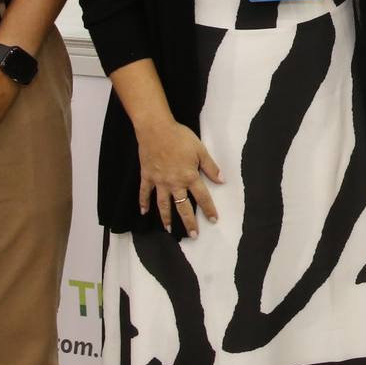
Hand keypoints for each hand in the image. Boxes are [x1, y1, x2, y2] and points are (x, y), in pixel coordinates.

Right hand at [133, 119, 222, 236]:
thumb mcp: (200, 150)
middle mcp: (174, 183)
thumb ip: (210, 167)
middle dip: (189, 222)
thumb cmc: (180, 137)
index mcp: (189, 177)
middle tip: (193, 235)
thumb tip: (222, 180)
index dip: (209, 209)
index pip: (202, 197)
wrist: (156, 130)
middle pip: (183, 207)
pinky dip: (143, 203)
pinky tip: (143, 212)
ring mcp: (159, 182)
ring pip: (163, 204)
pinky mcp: (147, 177)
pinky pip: (144, 193)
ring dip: (166, 218)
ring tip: (169, 230)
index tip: (213, 220)